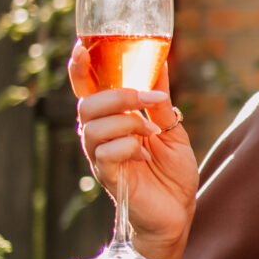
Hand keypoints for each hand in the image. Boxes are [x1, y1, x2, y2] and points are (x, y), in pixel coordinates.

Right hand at [69, 40, 197, 258]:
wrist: (178, 212)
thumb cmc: (171, 172)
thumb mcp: (171, 128)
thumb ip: (159, 99)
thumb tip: (160, 61)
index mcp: (113, 121)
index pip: (87, 90)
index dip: (80, 68)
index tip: (82, 46)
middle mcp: (100, 137)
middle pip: (86, 105)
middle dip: (117, 95)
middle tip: (147, 100)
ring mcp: (100, 158)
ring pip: (92, 128)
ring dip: (127, 123)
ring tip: (151, 132)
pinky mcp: (108, 178)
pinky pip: (105, 154)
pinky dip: (129, 148)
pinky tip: (145, 156)